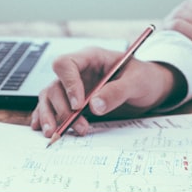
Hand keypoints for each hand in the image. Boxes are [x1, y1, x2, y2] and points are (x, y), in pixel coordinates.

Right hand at [31, 47, 183, 136]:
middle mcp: (77, 72)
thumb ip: (117, 92)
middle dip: (62, 109)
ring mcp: (71, 87)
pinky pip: (51, 107)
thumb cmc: (145, 78)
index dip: (68, 84)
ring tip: (55, 133)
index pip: (65, 64)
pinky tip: (41, 128)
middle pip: (55, 86)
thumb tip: (94, 106)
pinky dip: (44, 117)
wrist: (150, 88)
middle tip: (78, 126)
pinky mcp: (71, 101)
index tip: (78, 105)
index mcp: (91, 58)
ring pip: (49, 98)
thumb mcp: (137, 82)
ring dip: (50, 116)